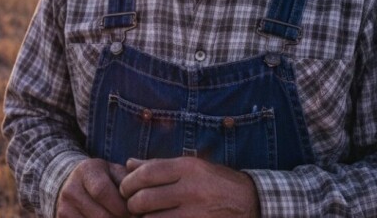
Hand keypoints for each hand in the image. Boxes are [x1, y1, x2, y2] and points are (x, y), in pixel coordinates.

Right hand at [56, 158, 131, 217]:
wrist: (73, 184)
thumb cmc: (104, 179)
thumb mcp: (115, 172)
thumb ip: (129, 181)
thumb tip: (142, 198)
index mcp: (86, 171)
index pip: (102, 191)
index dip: (121, 206)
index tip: (135, 213)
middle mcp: (71, 189)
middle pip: (100, 215)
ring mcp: (64, 208)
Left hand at [119, 157, 259, 216]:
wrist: (250, 202)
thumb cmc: (215, 182)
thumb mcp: (191, 167)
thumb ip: (159, 165)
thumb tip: (128, 164)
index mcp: (188, 168)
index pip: (146, 173)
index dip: (129, 182)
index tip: (125, 189)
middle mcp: (191, 189)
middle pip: (145, 199)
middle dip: (132, 204)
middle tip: (133, 206)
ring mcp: (196, 213)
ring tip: (146, 215)